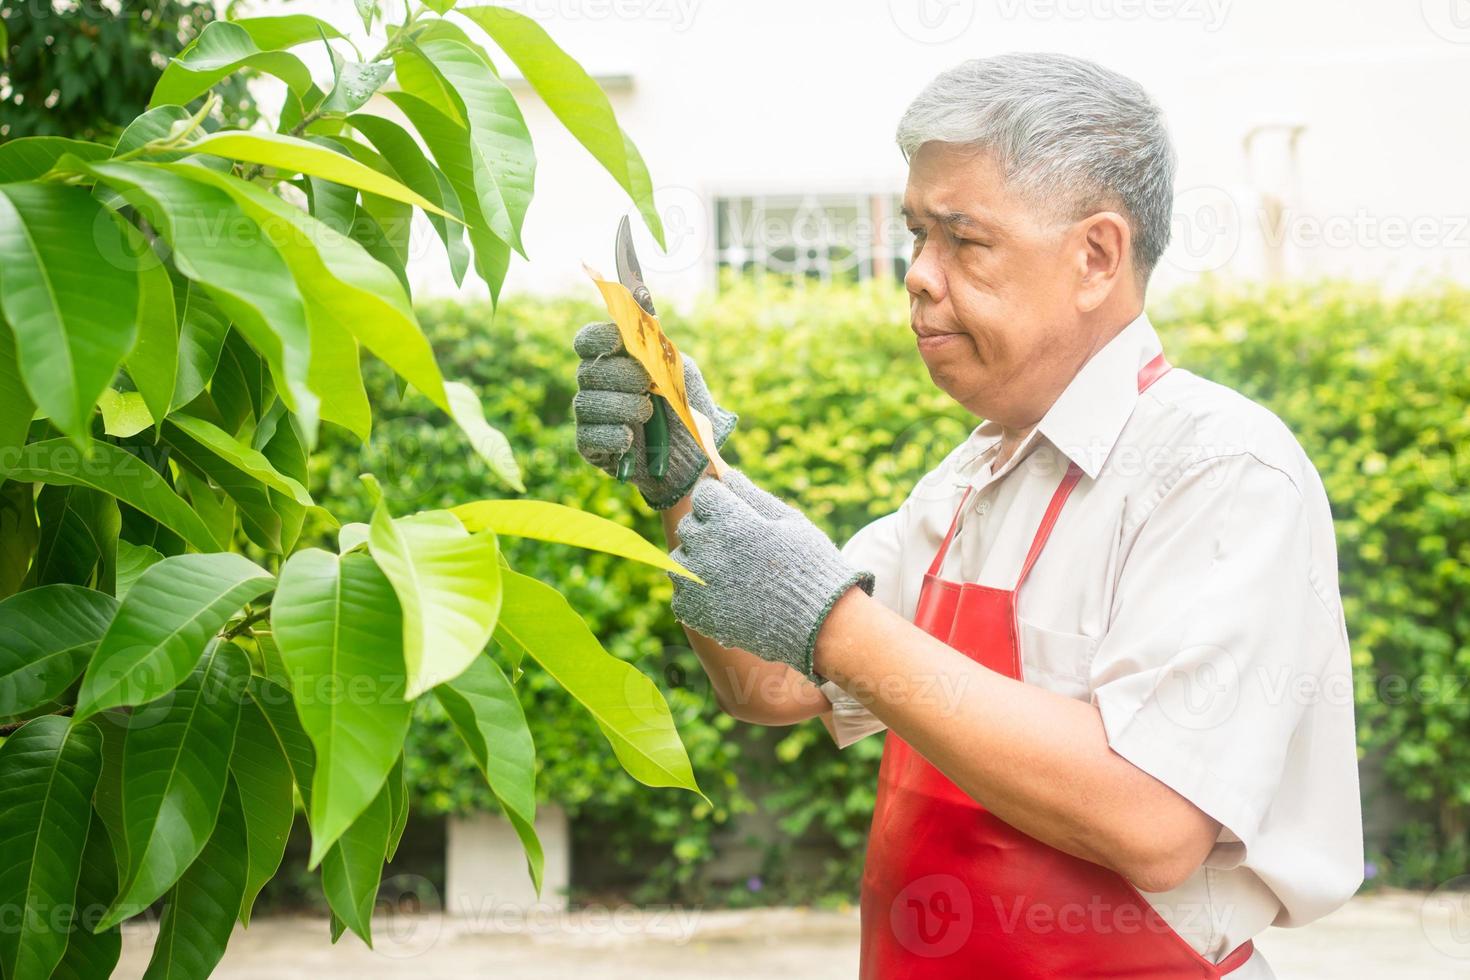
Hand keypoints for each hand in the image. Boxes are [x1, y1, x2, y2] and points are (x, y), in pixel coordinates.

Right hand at [573, 321, 736, 509]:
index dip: (597, 339)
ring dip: (619, 406)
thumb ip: (661, 350)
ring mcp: (591, 416)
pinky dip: (610, 436)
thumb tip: (646, 324)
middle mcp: (595, 385)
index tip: (618, 342)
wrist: (693, 450)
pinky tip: (630, 438)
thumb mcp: (680, 372)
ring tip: (647, 413)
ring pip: (587, 404)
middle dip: (619, 375)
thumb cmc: (685, 405)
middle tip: (645, 384)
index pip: (588, 341)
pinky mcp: (591, 447)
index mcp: (613, 360)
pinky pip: (587, 438)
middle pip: (588, 371)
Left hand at [666, 469, 874, 681]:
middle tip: (736, 543)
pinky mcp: (695, 612)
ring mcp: (698, 584)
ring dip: (698, 559)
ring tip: (729, 571)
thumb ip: (751, 495)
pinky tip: (724, 594)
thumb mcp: (788, 520)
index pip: (704, 493)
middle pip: (689, 525)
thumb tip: (724, 474)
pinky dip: (697, 591)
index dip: (719, 497)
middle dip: (708, 527)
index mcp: (731, 522)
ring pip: (679, 558)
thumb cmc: (809, 565)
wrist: (818, 622)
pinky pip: (681, 592)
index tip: (731, 507)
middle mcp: (708, 550)